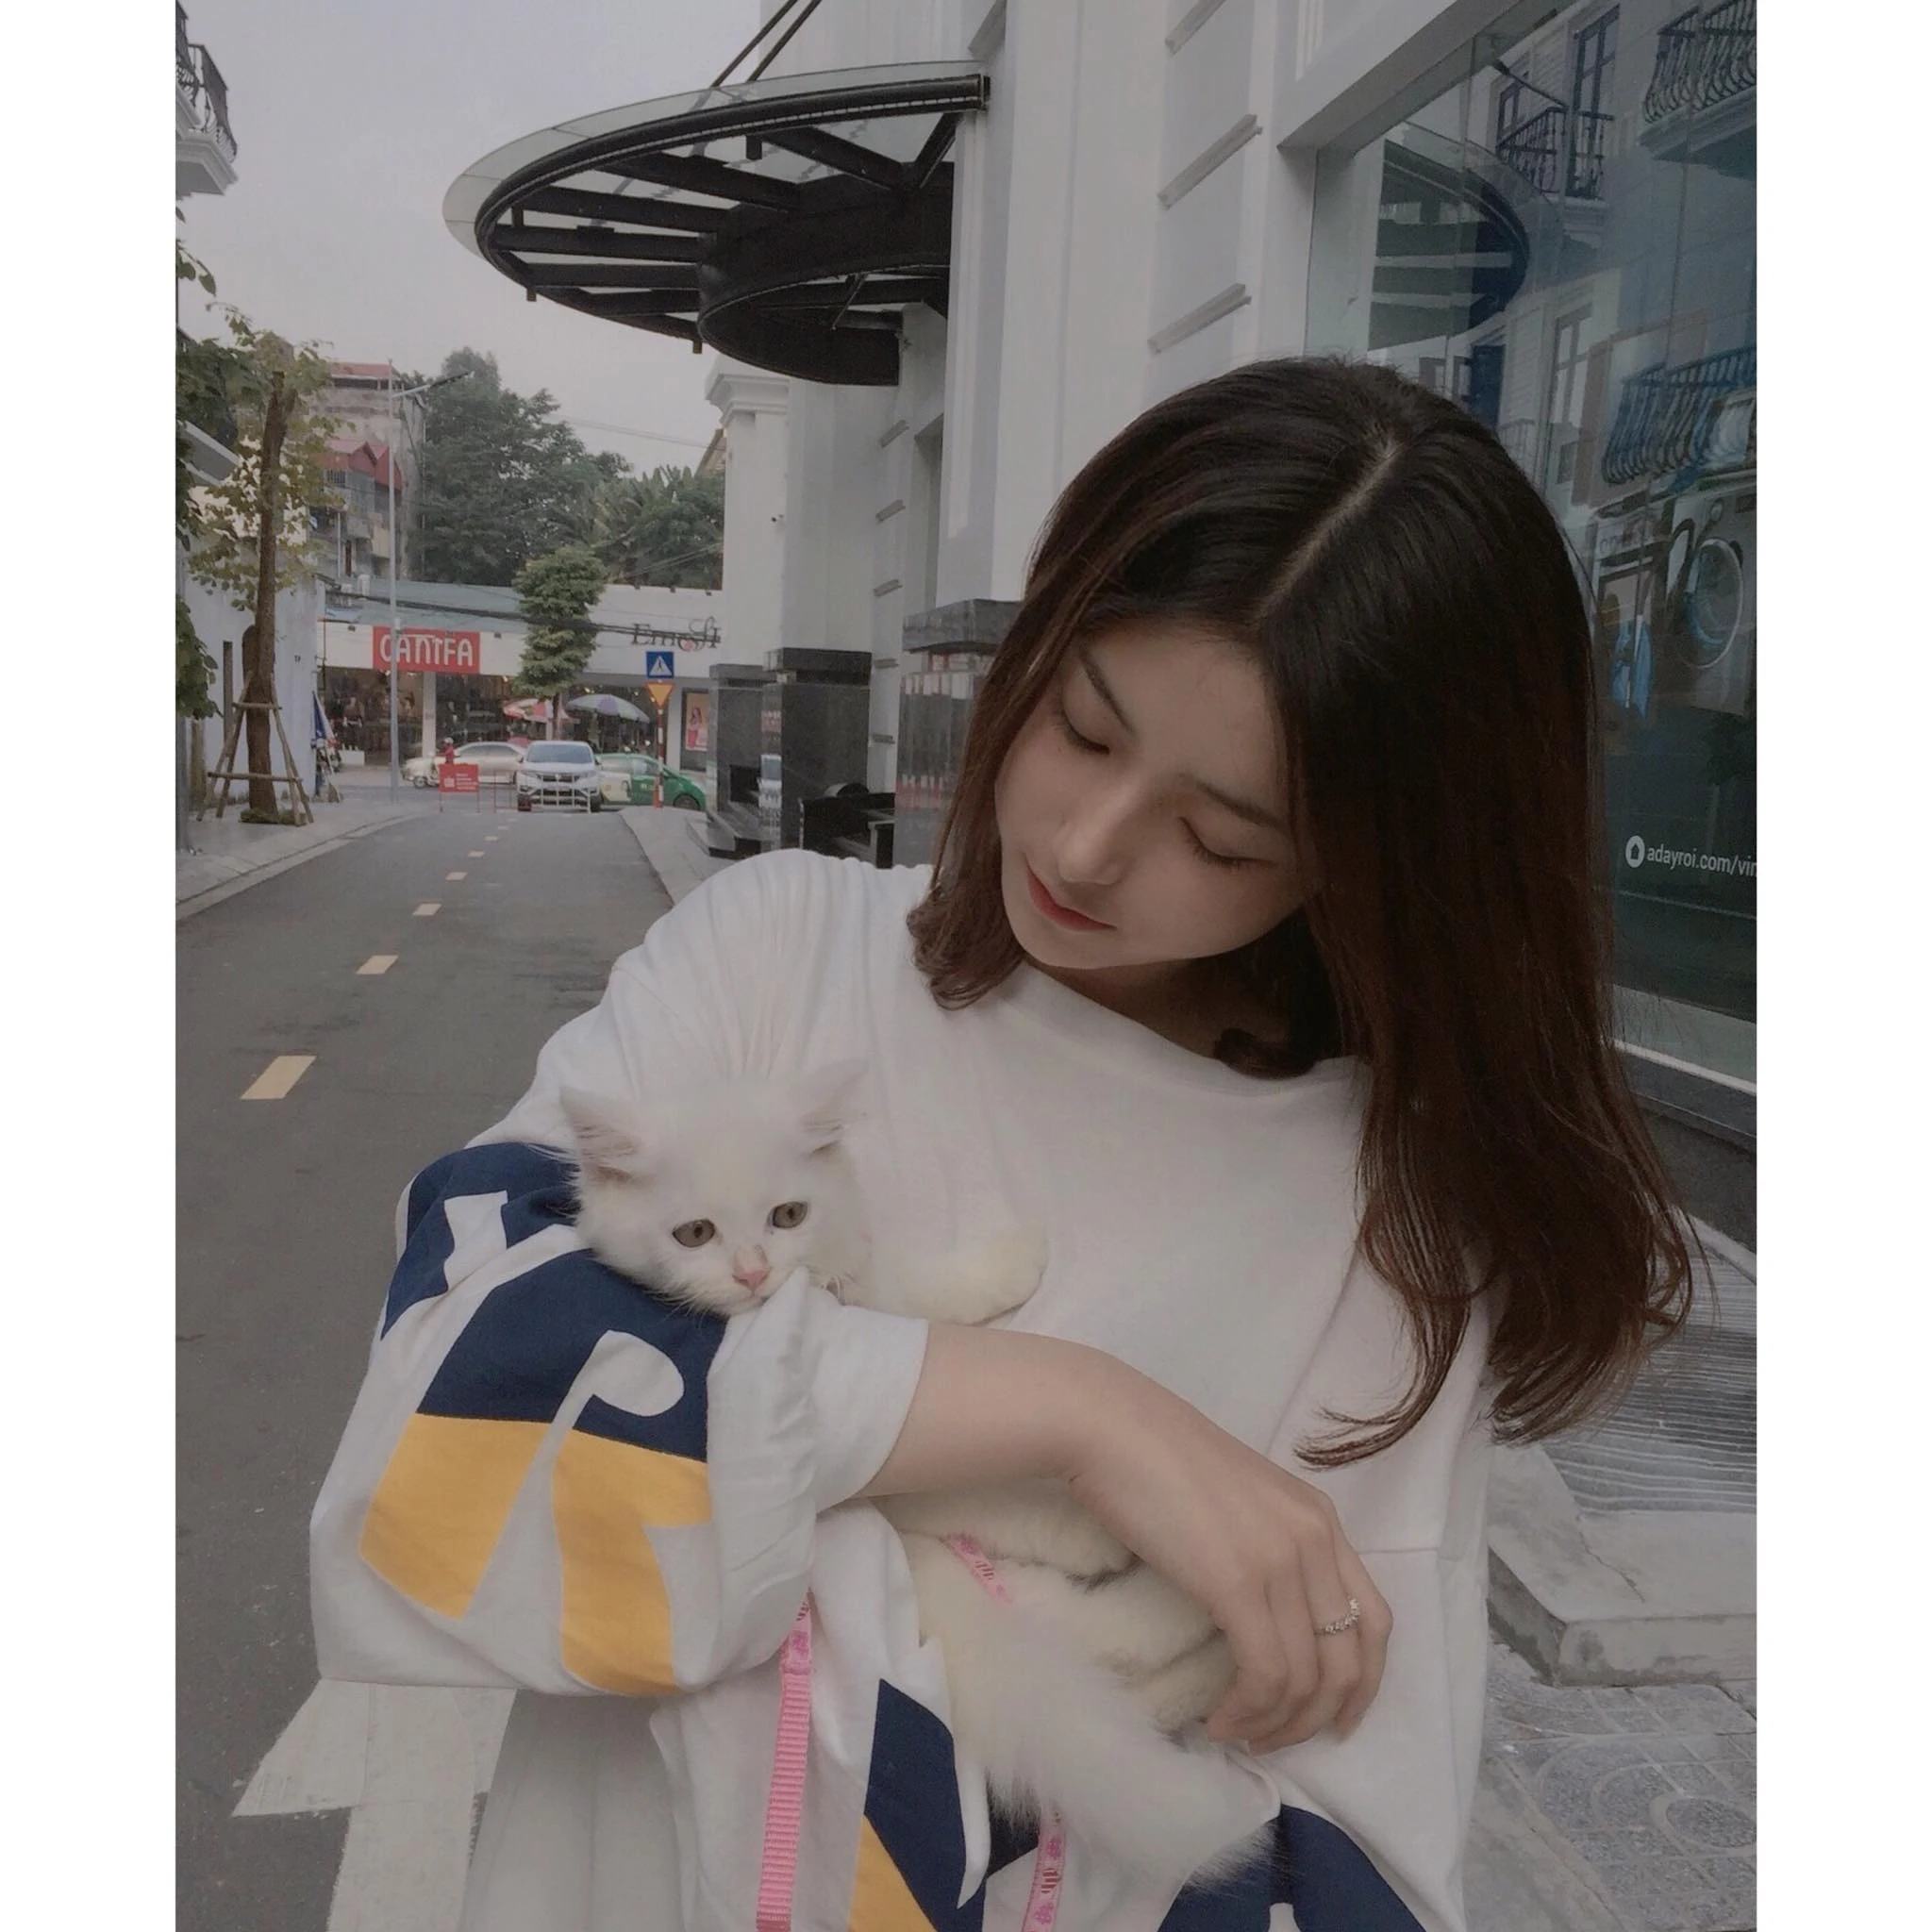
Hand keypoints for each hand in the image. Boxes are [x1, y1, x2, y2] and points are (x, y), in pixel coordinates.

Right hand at [1063, 1365, 1391, 1752]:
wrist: (1110, 1427)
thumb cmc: (1156, 1455)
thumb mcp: (1238, 1498)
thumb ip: (1264, 1543)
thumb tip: (1258, 1612)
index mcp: (1319, 1517)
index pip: (1374, 1619)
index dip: (1363, 1683)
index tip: (1333, 1721)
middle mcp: (1314, 1539)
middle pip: (1350, 1660)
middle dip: (1319, 1718)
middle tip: (1276, 1741)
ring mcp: (1280, 1560)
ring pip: (1307, 1677)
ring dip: (1275, 1723)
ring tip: (1237, 1733)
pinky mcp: (1239, 1583)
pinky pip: (1266, 1674)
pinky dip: (1247, 1711)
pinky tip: (1218, 1720)